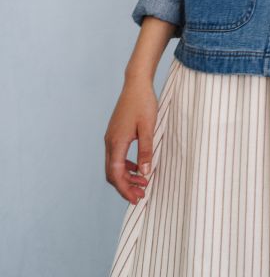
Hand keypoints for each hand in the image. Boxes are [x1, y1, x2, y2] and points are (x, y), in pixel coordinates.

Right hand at [104, 77, 157, 203]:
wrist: (136, 83)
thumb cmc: (143, 102)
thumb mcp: (148, 127)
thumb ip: (146, 151)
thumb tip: (145, 173)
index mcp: (116, 142)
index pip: (115, 174)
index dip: (125, 189)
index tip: (137, 199)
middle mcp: (110, 141)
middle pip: (112, 173)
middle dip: (125, 186)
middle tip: (141, 195)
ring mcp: (111, 137)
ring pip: (113, 165)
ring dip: (126, 177)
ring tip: (143, 183)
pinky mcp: (115, 133)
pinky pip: (117, 156)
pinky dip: (126, 166)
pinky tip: (138, 168)